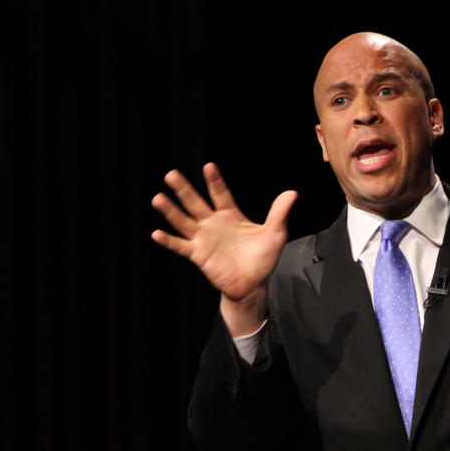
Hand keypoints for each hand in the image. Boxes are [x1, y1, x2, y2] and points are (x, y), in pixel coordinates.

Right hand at [151, 163, 296, 304]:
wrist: (253, 284)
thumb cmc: (263, 258)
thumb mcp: (275, 233)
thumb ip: (279, 213)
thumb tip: (292, 193)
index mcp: (231, 215)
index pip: (221, 194)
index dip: (215, 181)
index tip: (208, 166)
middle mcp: (213, 224)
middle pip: (195, 203)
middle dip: (184, 189)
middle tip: (171, 174)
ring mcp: (204, 239)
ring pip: (184, 221)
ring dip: (171, 211)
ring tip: (158, 198)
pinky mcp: (198, 255)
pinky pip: (181, 246)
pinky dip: (169, 240)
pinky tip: (157, 233)